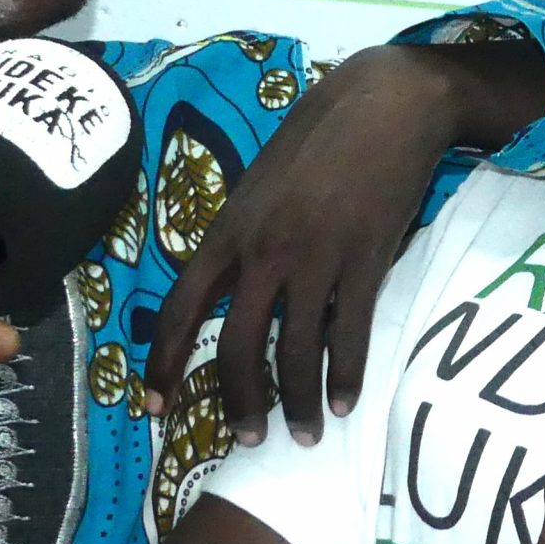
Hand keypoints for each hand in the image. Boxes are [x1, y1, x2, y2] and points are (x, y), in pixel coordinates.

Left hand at [143, 41, 544, 444]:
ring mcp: (316, 257)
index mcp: (230, 228)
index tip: (158, 408)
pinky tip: (348, 400)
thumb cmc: (322, 135)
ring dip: (299, 402)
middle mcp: (264, 249)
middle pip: (240, 345)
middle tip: (249, 440)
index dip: (166, 362)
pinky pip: (349, 334)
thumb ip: (246, 234)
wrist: (387, 102)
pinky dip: (347, 375)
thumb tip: (238, 285)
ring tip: (308, 432)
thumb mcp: (263, 180)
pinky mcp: (364, 260)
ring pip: (295, 351)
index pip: (183, 307)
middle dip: (241, 402)